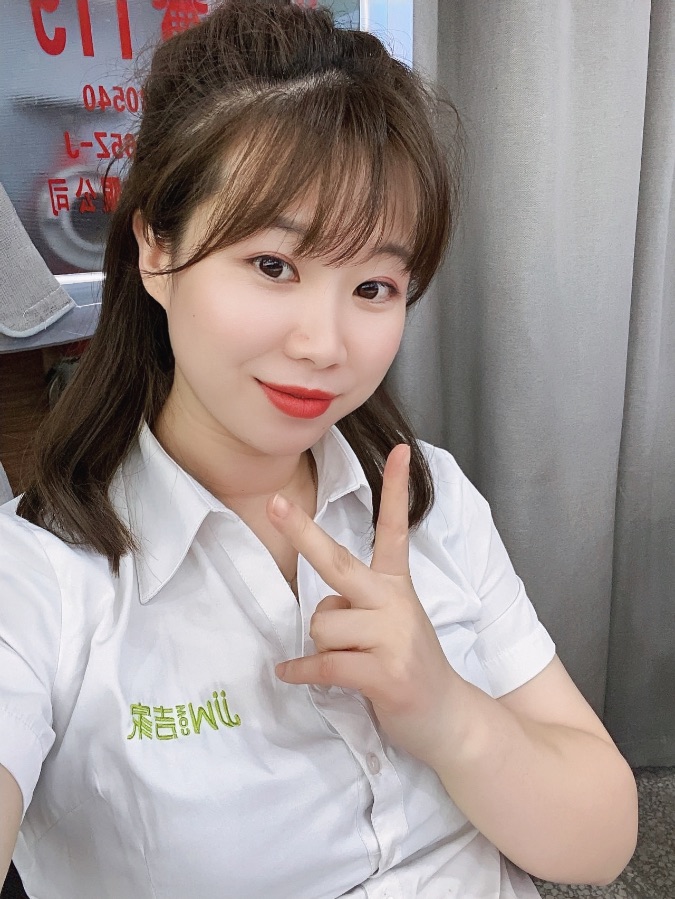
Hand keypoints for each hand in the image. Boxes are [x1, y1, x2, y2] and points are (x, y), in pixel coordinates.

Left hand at [267, 443, 460, 765]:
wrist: (449, 717)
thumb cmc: (408, 664)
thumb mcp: (393, 623)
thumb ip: (359, 605)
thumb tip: (320, 611)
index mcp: (397, 586)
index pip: (395, 529)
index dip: (395, 490)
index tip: (398, 450)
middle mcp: (396, 603)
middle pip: (339, 563)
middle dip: (302, 533)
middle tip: (274, 502)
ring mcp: (393, 638)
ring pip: (323, 624)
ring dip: (322, 644)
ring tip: (348, 659)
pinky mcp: (385, 674)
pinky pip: (323, 664)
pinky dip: (301, 671)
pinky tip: (291, 674)